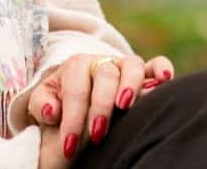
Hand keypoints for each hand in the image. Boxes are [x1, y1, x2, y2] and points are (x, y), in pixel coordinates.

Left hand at [27, 52, 174, 165]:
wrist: (76, 101)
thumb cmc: (62, 106)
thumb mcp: (45, 105)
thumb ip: (42, 104)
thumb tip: (52, 110)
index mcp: (75, 67)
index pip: (75, 87)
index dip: (73, 116)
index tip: (70, 144)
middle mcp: (101, 62)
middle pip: (104, 75)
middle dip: (100, 106)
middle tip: (96, 134)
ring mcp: (123, 66)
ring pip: (132, 65)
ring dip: (130, 85)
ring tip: (124, 105)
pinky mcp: (144, 73)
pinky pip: (157, 64)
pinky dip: (162, 68)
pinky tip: (165, 79)